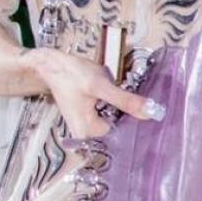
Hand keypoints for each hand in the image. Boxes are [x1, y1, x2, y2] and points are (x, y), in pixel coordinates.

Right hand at [29, 47, 160, 138]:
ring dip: (124, 109)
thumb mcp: (99, 85)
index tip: (152, 110)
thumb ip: (125, 101)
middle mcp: (87, 135)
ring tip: (130, 96)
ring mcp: (87, 126)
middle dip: (131, 114)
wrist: (49, 65)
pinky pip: (109, 115)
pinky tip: (119, 96)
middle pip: (120, 128)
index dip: (137, 120)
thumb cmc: (70, 74)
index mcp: (89, 133)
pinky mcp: (88, 117)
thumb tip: (152, 113)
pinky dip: (116, 105)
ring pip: (116, 120)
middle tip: (144, 100)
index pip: (124, 133)